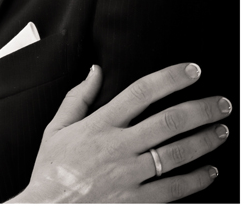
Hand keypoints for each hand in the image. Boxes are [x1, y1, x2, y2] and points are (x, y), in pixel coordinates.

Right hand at [13, 63, 229, 202]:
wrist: (48, 209)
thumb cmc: (51, 169)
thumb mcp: (56, 128)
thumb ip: (78, 98)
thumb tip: (95, 71)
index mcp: (99, 125)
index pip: (141, 92)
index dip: (170, 78)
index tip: (192, 71)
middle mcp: (119, 147)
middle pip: (169, 121)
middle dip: (201, 109)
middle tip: (221, 103)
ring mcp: (130, 175)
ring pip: (178, 153)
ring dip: (205, 140)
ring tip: (222, 131)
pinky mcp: (137, 201)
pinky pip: (175, 188)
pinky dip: (198, 179)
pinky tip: (210, 171)